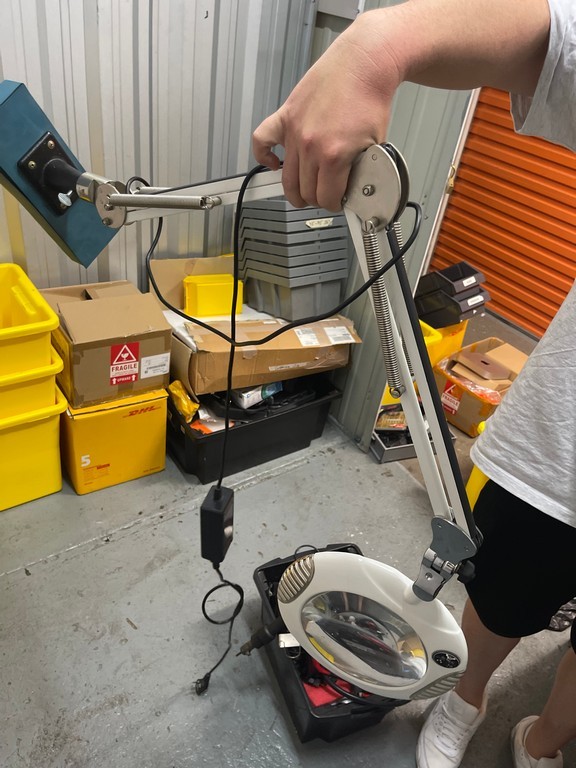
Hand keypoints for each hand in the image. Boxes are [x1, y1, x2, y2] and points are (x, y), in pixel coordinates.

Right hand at [252, 12, 399, 210]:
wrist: (363, 64)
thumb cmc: (370, 97)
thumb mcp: (376, 144)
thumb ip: (360, 170)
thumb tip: (354, 189)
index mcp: (334, 156)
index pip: (327, 198)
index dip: (335, 204)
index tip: (338, 202)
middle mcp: (310, 146)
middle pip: (306, 192)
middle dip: (318, 198)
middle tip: (326, 195)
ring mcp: (294, 131)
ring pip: (287, 178)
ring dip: (296, 189)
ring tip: (304, 192)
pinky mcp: (285, 116)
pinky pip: (262, 141)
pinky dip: (263, 155)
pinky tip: (274, 162)